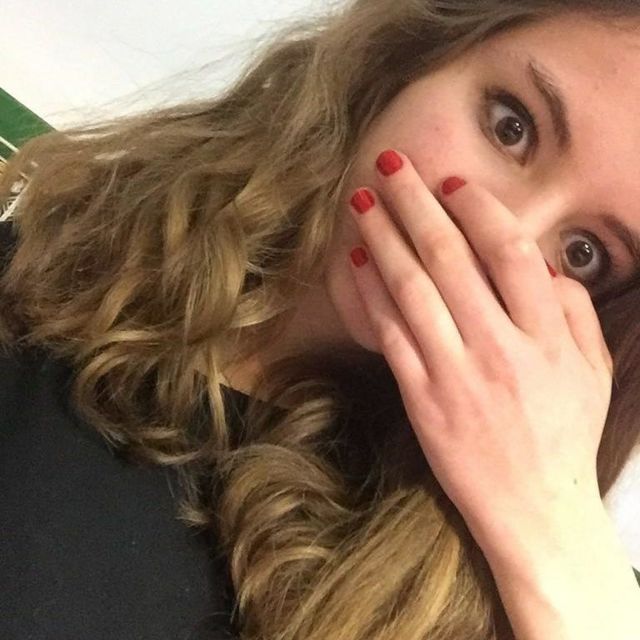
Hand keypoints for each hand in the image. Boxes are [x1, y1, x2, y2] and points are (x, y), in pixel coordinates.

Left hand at [346, 149, 613, 555]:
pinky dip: (371, 294)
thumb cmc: (564, 436)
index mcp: (548, 337)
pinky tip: (357, 262)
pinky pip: (391, 336)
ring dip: (384, 239)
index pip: (511, 254)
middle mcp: (500, 348)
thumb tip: (544, 267)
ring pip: (413, 290)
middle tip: (392, 167)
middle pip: (451, 259)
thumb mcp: (592, 373)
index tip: (453, 184)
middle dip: (416, 205)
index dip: (479, 211)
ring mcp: (456, 374)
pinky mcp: (422, 399)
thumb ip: (576, 313)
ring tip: (363, 202)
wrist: (533, 508)